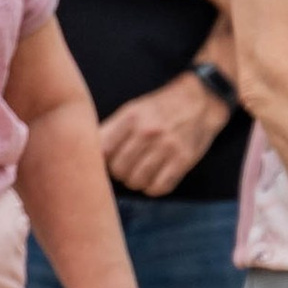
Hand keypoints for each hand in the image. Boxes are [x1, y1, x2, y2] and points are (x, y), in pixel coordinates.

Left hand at [98, 74, 226, 197]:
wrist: (201, 100)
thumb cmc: (160, 108)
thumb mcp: (132, 109)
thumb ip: (111, 130)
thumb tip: (86, 153)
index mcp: (131, 117)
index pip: (103, 151)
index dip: (102, 161)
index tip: (108, 160)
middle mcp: (148, 132)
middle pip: (118, 170)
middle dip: (119, 172)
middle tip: (126, 167)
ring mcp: (167, 147)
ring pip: (136, 182)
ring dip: (136, 181)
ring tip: (140, 172)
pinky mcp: (184, 160)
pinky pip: (159, 188)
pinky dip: (153, 188)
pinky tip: (155, 178)